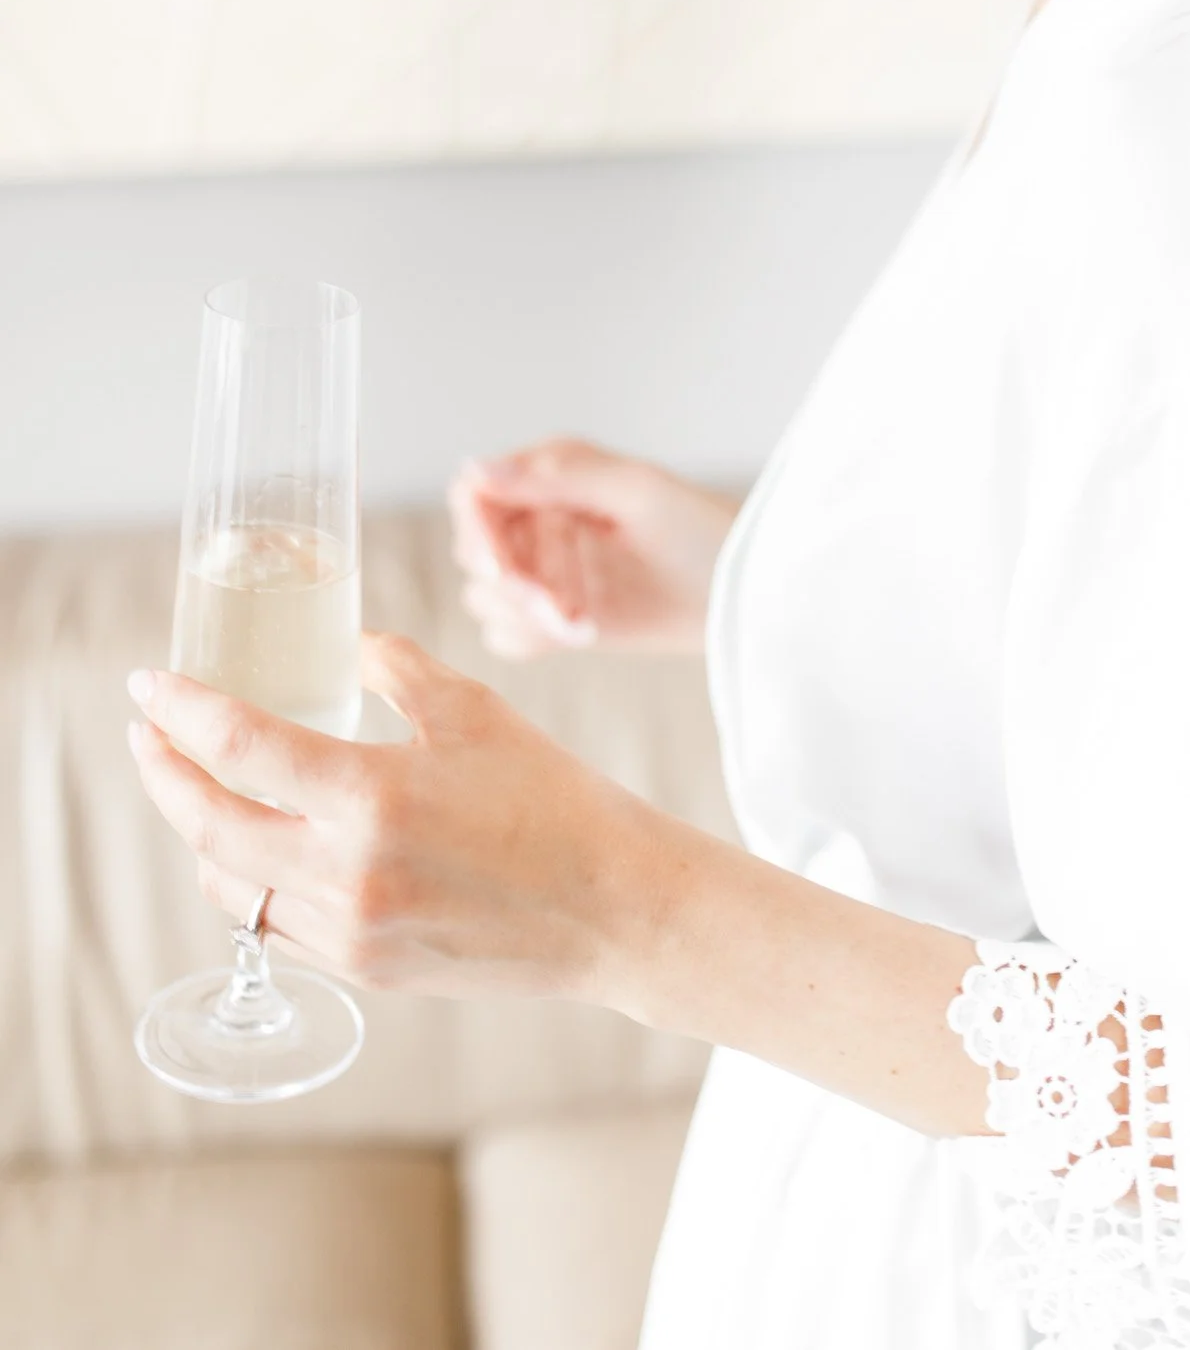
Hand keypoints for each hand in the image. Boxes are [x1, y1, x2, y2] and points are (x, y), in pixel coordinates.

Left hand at [126, 634, 670, 1004]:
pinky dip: (252, 882)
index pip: (240, 746)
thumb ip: (393, 668)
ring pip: (231, 885)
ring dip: (202, 833)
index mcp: (372, 797)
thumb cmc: (554, 798)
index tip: (149, 685)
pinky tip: (265, 847)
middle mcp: (347, 874)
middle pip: (208, 826)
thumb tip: (342, 647)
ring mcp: (350, 933)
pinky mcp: (365, 971)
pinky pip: (276, 927)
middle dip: (164, 775)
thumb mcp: (474, 709)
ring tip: (206, 787)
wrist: (612, 906)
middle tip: (151, 734)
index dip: (181, 711)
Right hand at [448, 439, 742, 656]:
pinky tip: (583, 633)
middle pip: (473, 551)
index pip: (475, 495)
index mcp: (551, 472)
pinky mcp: (554, 613)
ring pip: (485, 598)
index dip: (479, 532)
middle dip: (512, 584)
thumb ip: (559, 476)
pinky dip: (534, 639)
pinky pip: (506, 635)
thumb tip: (478, 469)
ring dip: (527, 615)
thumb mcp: (636, 492)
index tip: (505, 570)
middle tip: (562, 606)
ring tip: (586, 622)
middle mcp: (538, 515)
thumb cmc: (702, 529)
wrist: (740, 591)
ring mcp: (544, 567)